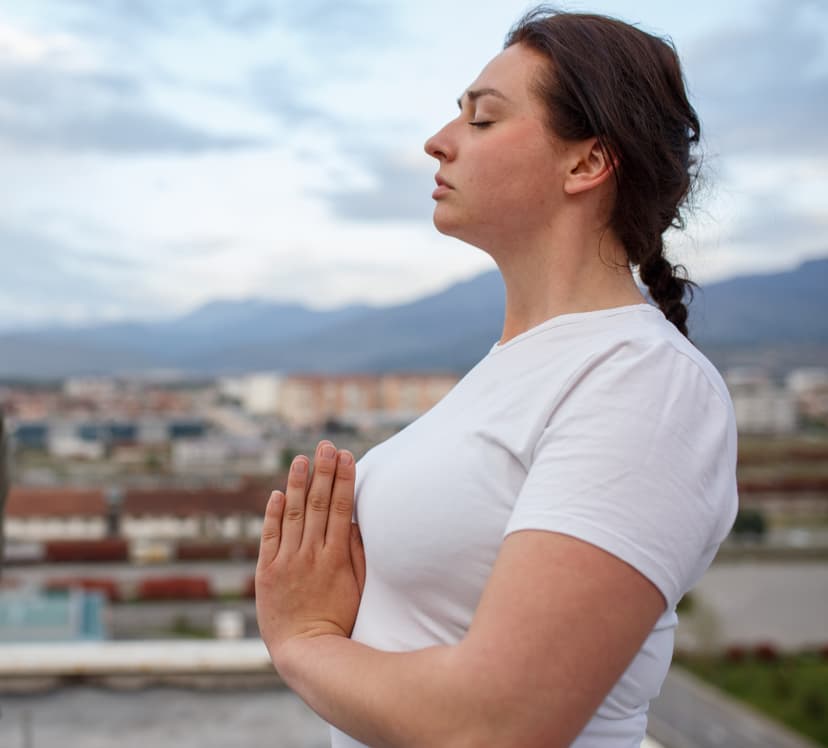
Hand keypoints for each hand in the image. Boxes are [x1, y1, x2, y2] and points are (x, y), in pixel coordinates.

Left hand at [255, 440, 365, 665]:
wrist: (305, 651)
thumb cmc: (339, 620)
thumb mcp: (359, 588)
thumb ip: (358, 553)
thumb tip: (357, 521)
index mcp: (336, 557)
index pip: (342, 509)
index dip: (344, 480)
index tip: (347, 456)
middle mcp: (310, 554)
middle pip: (319, 504)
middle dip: (323, 472)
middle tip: (326, 446)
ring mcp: (286, 562)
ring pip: (293, 514)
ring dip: (298, 484)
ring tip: (301, 458)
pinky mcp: (266, 572)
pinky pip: (269, 537)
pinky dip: (273, 514)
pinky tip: (277, 493)